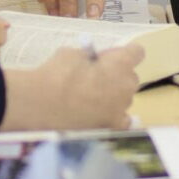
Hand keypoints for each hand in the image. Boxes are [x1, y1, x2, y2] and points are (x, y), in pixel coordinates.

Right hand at [4, 45, 143, 130]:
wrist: (41, 105)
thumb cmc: (56, 74)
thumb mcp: (73, 54)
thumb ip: (89, 57)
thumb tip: (92, 62)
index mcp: (120, 64)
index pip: (136, 52)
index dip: (122, 53)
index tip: (108, 57)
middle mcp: (127, 86)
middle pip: (130, 77)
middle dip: (116, 76)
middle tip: (95, 78)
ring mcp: (121, 108)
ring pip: (124, 98)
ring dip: (113, 96)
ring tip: (90, 100)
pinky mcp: (111, 126)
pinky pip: (122, 120)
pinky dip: (113, 116)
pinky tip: (101, 115)